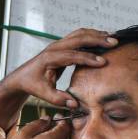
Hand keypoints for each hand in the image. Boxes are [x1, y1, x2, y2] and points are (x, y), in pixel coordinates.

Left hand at [0, 28, 117, 117]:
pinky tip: (103, 38)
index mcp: (50, 58)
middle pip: (79, 38)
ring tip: (113, 38)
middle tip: (114, 42)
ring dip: (96, 34)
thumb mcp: (44, 95)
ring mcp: (58, 44)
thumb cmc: (33, 85)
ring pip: (80, 34)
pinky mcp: (62, 45)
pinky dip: (92, 35)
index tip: (103, 62)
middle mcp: (54, 47)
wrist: (23, 76)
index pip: (72, 55)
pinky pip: (79, 36)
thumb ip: (58, 99)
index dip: (88, 58)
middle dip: (97, 39)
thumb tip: (74, 104)